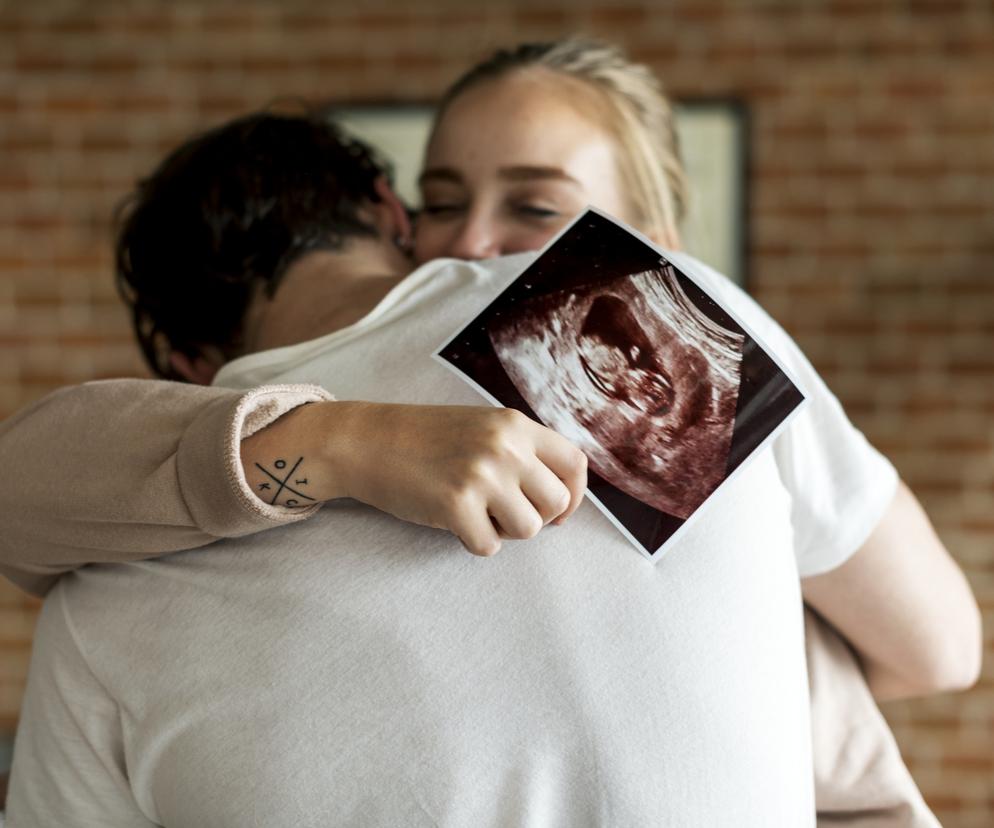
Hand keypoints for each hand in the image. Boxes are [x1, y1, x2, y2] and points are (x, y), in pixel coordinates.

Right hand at [242, 401, 586, 555]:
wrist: (367, 441)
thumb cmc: (424, 439)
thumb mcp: (482, 428)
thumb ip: (521, 451)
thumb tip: (562, 496)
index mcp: (515, 425)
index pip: (575, 464)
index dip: (574, 495)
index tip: (556, 511)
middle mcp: (505, 446)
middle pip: (555, 503)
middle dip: (534, 517)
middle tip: (502, 512)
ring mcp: (482, 474)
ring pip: (528, 529)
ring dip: (504, 531)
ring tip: (475, 512)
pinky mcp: (456, 504)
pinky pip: (488, 545)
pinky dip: (472, 541)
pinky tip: (452, 521)